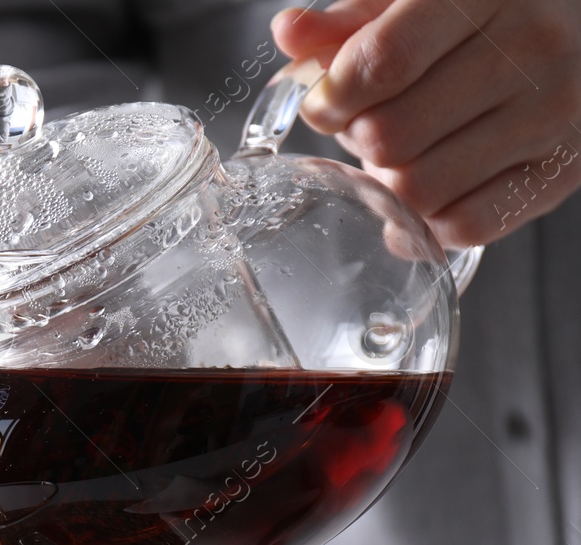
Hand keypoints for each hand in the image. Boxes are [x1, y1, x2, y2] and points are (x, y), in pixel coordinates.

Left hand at [272, 0, 580, 247]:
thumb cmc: (486, 15)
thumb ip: (351, 21)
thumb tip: (289, 34)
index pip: (383, 62)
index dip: (333, 97)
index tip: (324, 106)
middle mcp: (530, 48)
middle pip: (391, 135)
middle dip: (360, 141)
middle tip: (370, 128)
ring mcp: (553, 112)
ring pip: (419, 189)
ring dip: (391, 184)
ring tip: (405, 155)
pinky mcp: (562, 170)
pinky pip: (466, 226)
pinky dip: (429, 223)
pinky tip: (430, 192)